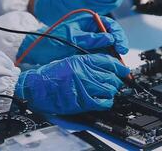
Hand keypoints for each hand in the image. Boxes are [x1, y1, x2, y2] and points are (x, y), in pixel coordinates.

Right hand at [15, 54, 129, 114]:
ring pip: (110, 88)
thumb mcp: (70, 61)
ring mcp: (84, 86)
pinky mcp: (82, 101)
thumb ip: (88, 62)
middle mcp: (85, 72)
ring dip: (112, 90)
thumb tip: (106, 67)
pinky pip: (103, 101)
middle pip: (112, 75)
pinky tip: (105, 100)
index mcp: (82, 60)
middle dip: (117, 80)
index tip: (124, 70)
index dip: (120, 67)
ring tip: (109, 91)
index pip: (109, 61)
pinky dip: (107, 101)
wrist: (37, 86)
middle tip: (117, 82)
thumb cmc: (51, 74)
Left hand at [17, 14, 128, 65]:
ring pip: (109, 48)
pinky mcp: (89, 54)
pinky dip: (107, 61)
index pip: (109, 24)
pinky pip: (102, 56)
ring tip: (117, 63)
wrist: (38, 51)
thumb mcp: (70, 37)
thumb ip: (89, 38)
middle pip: (112, 36)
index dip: (117, 33)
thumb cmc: (51, 39)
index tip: (119, 44)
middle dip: (119, 44)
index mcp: (88, 21)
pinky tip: (110, 66)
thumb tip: (109, 38)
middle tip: (121, 53)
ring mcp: (91, 43)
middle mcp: (92, 31)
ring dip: (114, 55)